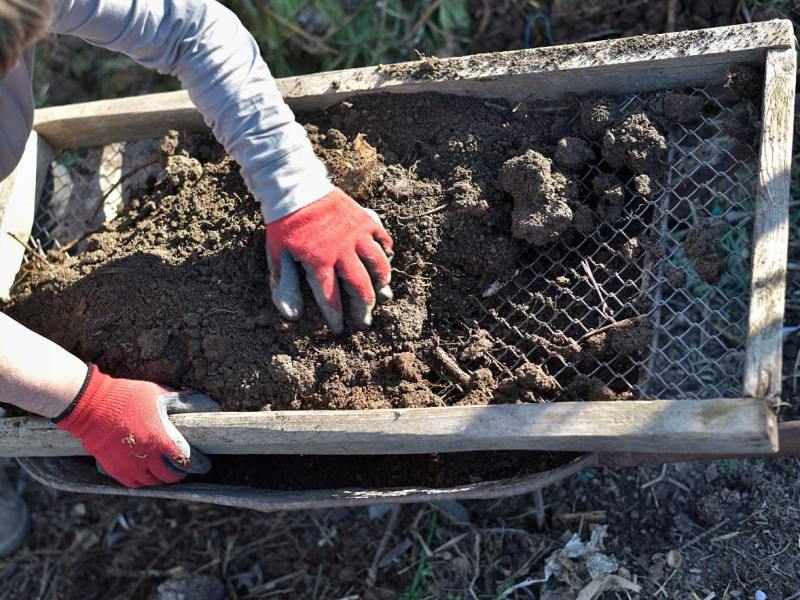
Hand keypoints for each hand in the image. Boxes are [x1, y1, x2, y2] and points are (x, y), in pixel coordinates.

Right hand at [54, 364, 218, 487]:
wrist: (90, 406)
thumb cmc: (127, 397)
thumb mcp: (159, 394)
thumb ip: (183, 402)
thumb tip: (209, 404)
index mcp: (160, 439)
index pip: (186, 460)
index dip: (199, 465)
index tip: (205, 465)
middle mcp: (146, 457)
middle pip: (170, 476)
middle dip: (181, 473)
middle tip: (185, 468)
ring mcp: (129, 465)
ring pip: (153, 482)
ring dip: (163, 478)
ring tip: (167, 470)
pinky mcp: (114, 469)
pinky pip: (134, 483)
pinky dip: (144, 480)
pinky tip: (148, 473)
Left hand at [266, 187, 393, 333]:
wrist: (295, 187)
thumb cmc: (284, 224)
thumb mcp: (276, 255)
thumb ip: (284, 285)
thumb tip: (292, 315)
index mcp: (319, 261)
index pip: (331, 298)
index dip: (336, 316)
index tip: (339, 328)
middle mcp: (342, 250)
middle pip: (361, 286)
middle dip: (364, 307)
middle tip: (364, 319)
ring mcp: (357, 234)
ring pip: (379, 264)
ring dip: (381, 281)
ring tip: (381, 291)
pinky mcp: (365, 219)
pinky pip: (383, 239)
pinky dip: (386, 251)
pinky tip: (385, 259)